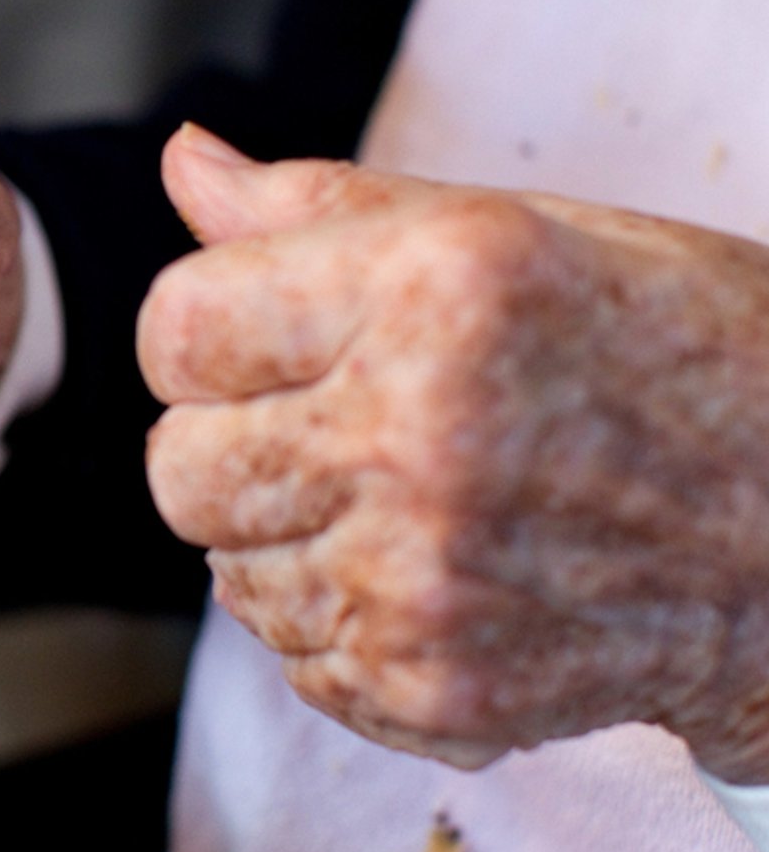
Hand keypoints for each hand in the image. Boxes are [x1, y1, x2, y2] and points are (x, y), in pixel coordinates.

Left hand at [137, 125, 768, 782]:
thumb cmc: (676, 349)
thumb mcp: (514, 232)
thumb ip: (322, 206)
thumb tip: (183, 162)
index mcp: (429, 290)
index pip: (173, 330)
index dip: (210, 336)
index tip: (273, 343)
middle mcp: (415, 438)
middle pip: (177, 469)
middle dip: (234, 445)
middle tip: (344, 428)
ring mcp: (422, 580)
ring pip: (228, 574)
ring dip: (293, 541)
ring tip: (418, 504)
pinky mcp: (436, 689)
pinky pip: (297, 660)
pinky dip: (349, 625)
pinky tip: (449, 578)